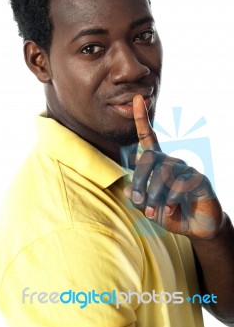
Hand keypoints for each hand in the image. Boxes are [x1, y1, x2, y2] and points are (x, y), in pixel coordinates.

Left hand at [124, 95, 224, 239]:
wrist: (198, 226)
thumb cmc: (172, 214)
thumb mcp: (150, 209)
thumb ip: (139, 200)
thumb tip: (128, 191)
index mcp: (158, 164)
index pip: (148, 138)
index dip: (142, 119)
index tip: (136, 99)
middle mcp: (171, 162)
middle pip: (149, 159)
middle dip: (139, 180)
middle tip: (138, 199)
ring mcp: (185, 169)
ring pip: (163, 173)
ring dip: (154, 195)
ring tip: (153, 212)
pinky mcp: (198, 179)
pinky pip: (179, 184)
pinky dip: (169, 200)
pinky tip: (170, 210)